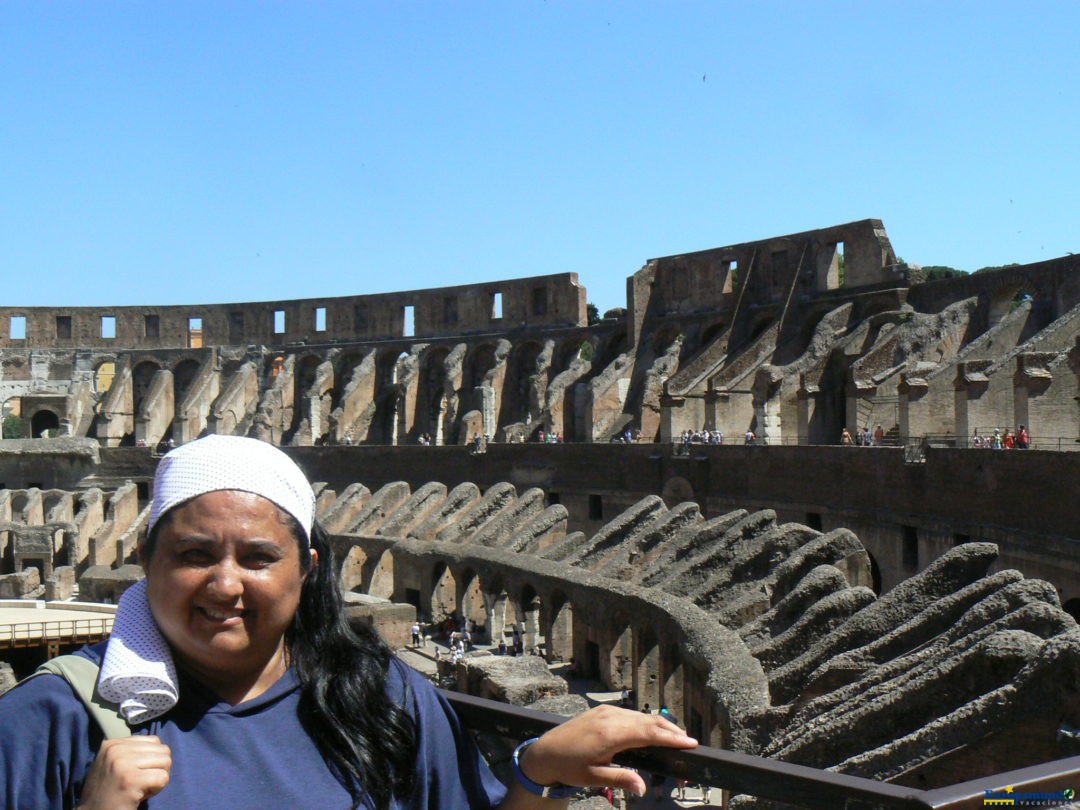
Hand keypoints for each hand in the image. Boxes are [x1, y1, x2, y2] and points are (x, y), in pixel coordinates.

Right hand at [76, 735, 171, 809]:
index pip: (154, 741)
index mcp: (113, 744)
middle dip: (157, 769)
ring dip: (158, 779)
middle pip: (163, 750)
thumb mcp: (114, 764)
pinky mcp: (131, 780)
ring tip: (140, 788)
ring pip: (166, 762)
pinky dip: (157, 789)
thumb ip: (133, 752)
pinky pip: (163, 778)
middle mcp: (116, 750)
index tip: (136, 774)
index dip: (152, 760)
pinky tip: (140, 796)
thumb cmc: (108, 792)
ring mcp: (123, 764)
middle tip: (140, 783)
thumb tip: (161, 746)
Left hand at [519, 704, 696, 797]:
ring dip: (660, 726)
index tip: (690, 743)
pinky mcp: (602, 711)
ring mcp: (606, 712)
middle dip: (671, 731)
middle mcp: (610, 718)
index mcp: (610, 734)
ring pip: (641, 716)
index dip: (671, 738)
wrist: (545, 751)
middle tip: (690, 742)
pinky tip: (653, 731)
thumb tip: (643, 788)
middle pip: (649, 721)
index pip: (649, 733)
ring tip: (677, 738)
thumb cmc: (568, 766)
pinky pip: (630, 714)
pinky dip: (646, 722)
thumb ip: (620, 780)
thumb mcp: (593, 777)